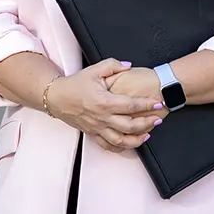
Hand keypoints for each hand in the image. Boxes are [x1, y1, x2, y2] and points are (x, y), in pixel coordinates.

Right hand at [45, 59, 165, 153]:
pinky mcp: (92, 133)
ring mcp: (97, 127)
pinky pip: (108, 146)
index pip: (131, 105)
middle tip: (158, 119)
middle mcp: (102, 117)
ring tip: (147, 134)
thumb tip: (128, 66)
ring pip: (121, 140)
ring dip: (137, 139)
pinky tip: (129, 144)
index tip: (157, 103)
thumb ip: (112, 66)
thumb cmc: (74, 84)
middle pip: (131, 125)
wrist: (55, 97)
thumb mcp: (93, 70)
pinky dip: (121, 147)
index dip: (147, 105)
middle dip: (148, 123)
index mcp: (104, 101)